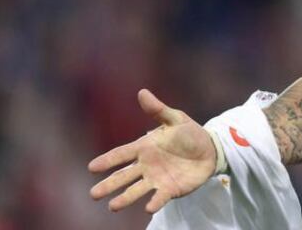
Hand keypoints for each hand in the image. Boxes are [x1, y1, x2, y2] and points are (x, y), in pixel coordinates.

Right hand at [89, 89, 215, 213]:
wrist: (210, 149)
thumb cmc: (189, 133)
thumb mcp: (175, 119)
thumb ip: (158, 110)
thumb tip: (142, 92)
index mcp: (144, 147)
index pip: (122, 154)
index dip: (107, 161)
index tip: (91, 167)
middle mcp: (146, 165)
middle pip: (124, 176)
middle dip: (109, 185)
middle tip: (93, 194)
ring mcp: (157, 179)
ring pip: (137, 190)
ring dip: (125, 198)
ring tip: (113, 206)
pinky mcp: (170, 189)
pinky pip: (160, 197)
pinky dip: (154, 202)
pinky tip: (148, 208)